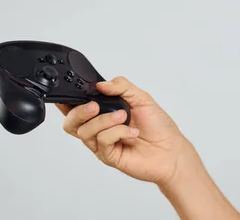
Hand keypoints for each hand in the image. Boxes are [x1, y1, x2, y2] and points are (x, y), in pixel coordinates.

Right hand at [56, 76, 195, 187]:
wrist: (172, 150)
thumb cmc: (158, 126)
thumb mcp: (141, 97)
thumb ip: (121, 86)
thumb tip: (101, 84)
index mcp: (103, 113)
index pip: (76, 108)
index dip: (67, 102)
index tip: (70, 92)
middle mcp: (99, 129)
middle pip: (71, 123)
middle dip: (79, 111)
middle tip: (95, 106)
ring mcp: (102, 144)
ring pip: (85, 132)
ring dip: (104, 121)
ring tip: (123, 117)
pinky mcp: (109, 156)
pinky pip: (102, 141)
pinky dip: (117, 132)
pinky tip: (132, 132)